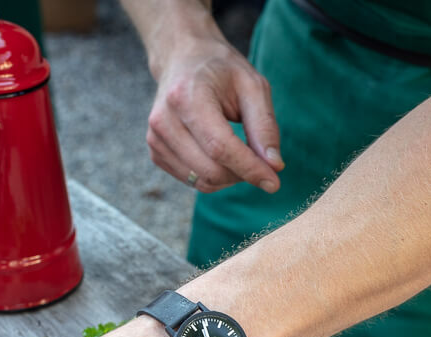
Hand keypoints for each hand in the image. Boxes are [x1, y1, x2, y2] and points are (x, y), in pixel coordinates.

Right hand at [146, 34, 284, 192]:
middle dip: (243, 174)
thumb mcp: (252, 86)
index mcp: (186, 97)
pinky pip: (193, 181)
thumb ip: (265, 127)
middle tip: (262, 162)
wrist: (181, 59)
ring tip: (242, 154)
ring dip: (230, 178)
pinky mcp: (156, 152)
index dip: (249, 168)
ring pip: (202, 181)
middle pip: (211, 169)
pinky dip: (215, 177)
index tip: (274, 182)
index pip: (220, 147)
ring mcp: (156, 139)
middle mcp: (164, 121)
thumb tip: (274, 166)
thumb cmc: (221, 71)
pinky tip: (222, 155)